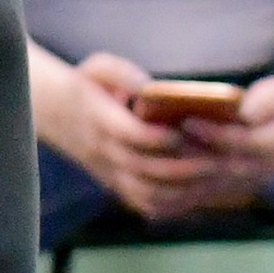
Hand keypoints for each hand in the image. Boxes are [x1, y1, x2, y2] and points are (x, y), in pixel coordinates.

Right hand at [29, 50, 254, 221]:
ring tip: (212, 176)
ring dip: (181, 188)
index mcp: (99, 120)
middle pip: (144, 168)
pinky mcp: (118, 186)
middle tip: (215, 159)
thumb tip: (149, 86)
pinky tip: (198, 192)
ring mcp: (110, 173)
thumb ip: (122, 73)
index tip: (183, 130)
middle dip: (182, 166)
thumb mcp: (97, 68)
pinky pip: (146, 203)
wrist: (57, 116)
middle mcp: (104, 152)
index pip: (129, 134)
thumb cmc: (87, 86)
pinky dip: (174, 204)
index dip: (157, 137)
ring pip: (147, 192)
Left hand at [164, 49, 273, 194]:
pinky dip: (176, 193)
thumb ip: (263, 102)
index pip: (242, 143)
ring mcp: (245, 185)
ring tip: (149, 157)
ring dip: (176, 175)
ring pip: (206, 186)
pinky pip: (200, 197)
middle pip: (219, 168)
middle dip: (187, 155)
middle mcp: (260, 171)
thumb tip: (242, 110)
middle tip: (157, 141)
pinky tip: (150, 183)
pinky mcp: (231, 190)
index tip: (188, 120)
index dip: (215, 133)